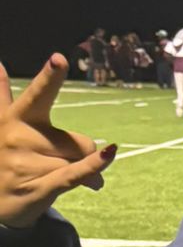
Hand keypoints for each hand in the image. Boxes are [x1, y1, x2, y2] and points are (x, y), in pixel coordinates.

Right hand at [0, 55, 115, 228]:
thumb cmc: (6, 160)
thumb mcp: (2, 125)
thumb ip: (1, 96)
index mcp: (14, 118)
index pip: (36, 95)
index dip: (50, 78)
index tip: (59, 59)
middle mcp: (20, 138)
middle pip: (77, 141)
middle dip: (84, 153)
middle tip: (79, 160)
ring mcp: (27, 164)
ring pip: (78, 161)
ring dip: (87, 172)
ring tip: (74, 178)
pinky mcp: (38, 187)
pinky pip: (74, 174)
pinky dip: (92, 167)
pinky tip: (108, 155)